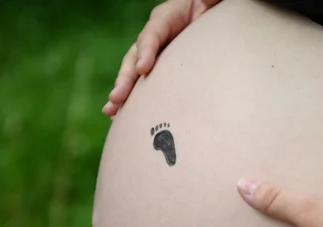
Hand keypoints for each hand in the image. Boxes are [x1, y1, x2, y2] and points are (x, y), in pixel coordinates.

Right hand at [103, 0, 221, 116]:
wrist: (206, 15)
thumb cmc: (210, 5)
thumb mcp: (209, 0)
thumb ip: (207, 1)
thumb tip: (207, 4)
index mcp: (166, 17)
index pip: (153, 34)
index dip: (146, 50)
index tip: (142, 69)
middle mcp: (154, 36)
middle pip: (135, 56)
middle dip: (126, 78)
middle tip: (118, 97)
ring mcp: (153, 53)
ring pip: (132, 73)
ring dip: (122, 93)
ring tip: (111, 111)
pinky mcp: (157, 69)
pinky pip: (141, 85)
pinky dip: (131, 102)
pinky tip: (120, 119)